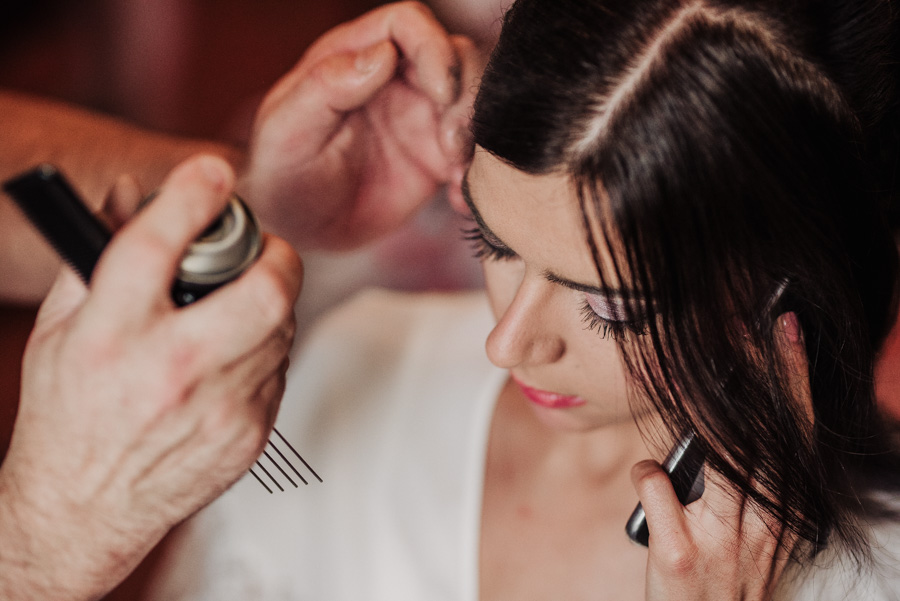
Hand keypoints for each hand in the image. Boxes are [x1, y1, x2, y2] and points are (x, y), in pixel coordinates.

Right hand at [0, 155, 301, 600]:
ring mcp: (218, 409)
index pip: (155, 245)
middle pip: (262, 291)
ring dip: (270, 303)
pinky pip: (279, 369)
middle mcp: (169, 372)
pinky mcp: (248, 435)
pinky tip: (230, 360)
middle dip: (276, 256)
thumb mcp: (60, 330)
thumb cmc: (67, 415)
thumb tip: (129, 194)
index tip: (213, 172)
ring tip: (238, 308)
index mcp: (109, 337)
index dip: (191, 195)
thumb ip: (95, 256)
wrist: (84, 510)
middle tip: (265, 250)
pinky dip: (264, 352)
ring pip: (281, 326)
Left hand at [241, 1, 481, 250]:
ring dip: (477, 135)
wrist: (300, 229)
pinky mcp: (437, 156)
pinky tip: (459, 200)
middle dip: (467, 96)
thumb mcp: (287, 130)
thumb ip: (327, 86)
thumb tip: (381, 54)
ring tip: (457, 177)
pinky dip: (478, 173)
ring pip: (474, 101)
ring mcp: (421, 116)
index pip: (408, 24)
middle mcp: (395, 78)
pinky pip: (476, 152)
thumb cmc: (282, 172)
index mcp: (355, 56)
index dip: (433, 48)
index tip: (441, 92)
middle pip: (456, 56)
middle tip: (451, 146)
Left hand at [633, 312, 808, 599]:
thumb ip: (740, 479)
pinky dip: (647, 474)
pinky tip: (645, 475)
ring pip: (717, 457)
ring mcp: (723, 542)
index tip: (784, 329)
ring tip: (686, 398)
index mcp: (783, 513)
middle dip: (761, 374)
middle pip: (765, 435)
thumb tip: (709, 420)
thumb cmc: (720, 574)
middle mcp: (763, 526)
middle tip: (750, 324)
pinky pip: (658, 488)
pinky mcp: (680, 555)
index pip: (795, 433)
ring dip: (698, 422)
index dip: (792, 377)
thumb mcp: (747, 528)